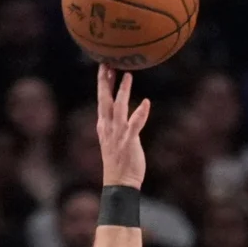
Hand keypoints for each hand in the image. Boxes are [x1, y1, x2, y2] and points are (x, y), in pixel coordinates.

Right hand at [95, 66, 150, 189]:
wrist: (119, 183)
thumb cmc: (119, 162)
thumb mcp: (114, 140)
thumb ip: (118, 125)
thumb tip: (126, 113)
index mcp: (104, 126)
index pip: (101, 100)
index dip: (102, 83)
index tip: (103, 67)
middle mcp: (108, 127)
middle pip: (105, 100)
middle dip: (105, 81)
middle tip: (107, 63)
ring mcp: (118, 134)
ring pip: (118, 108)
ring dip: (122, 91)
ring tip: (127, 76)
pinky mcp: (128, 142)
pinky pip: (134, 125)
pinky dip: (140, 113)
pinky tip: (145, 102)